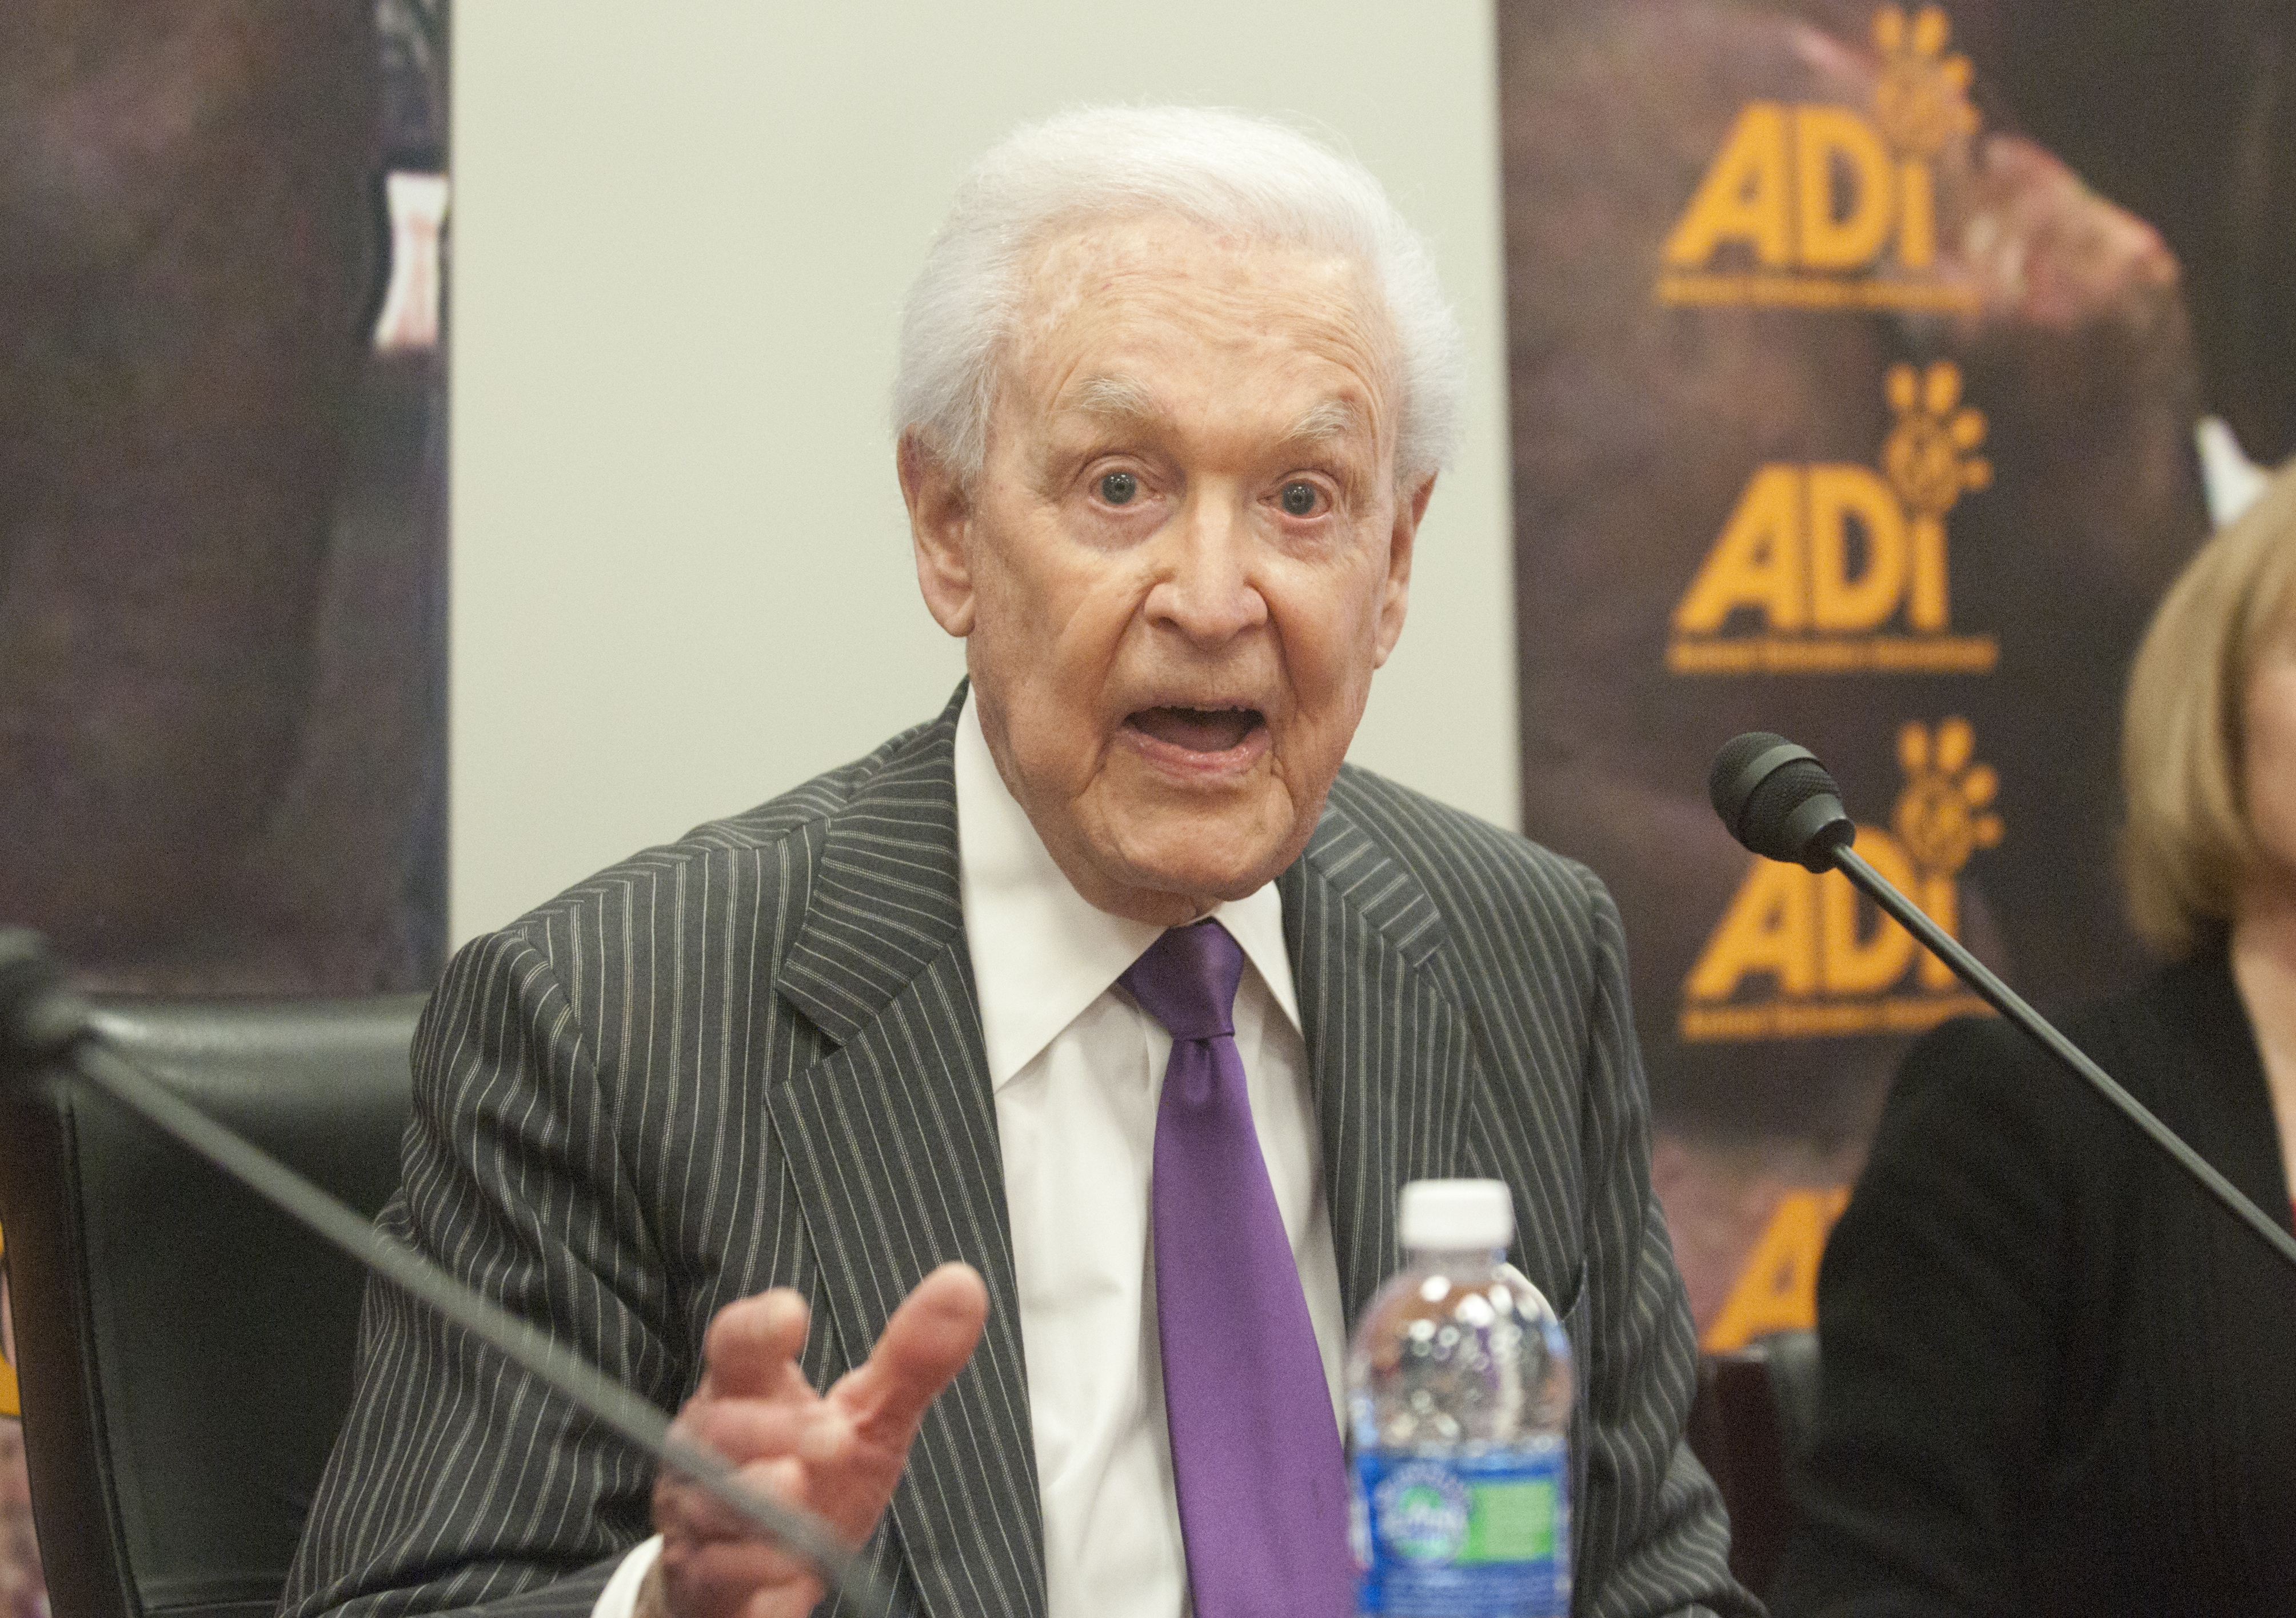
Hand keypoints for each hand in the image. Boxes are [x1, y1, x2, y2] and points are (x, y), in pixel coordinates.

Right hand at [637, 1262, 987, 1617]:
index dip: (757, 1330)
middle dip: (776, 1428)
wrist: (755, 1574)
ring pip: (715, 1500)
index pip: (737, 1347)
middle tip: (836, 1435)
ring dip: (756, 1494)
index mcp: (746, 1391)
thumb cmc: (813, 1478)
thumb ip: (910, 1359)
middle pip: (724, 1426)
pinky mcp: (706, 1580)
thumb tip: (964, 1284)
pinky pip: (720, 1570)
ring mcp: (702, 1514)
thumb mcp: (871, 1418)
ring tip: (794, 1484)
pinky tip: (791, 1564)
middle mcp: (710, 1447)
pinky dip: (754, 1566)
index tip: (791, 1313)